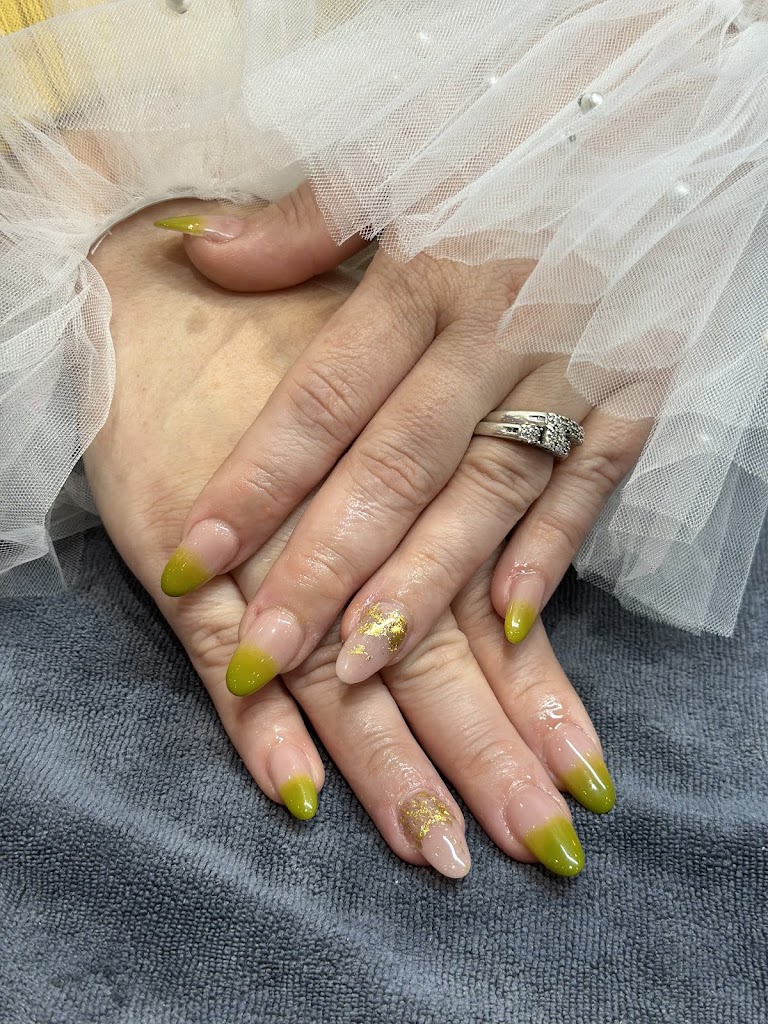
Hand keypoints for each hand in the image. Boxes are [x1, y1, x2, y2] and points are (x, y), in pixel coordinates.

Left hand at [156, 186, 648, 696]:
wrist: (654, 110)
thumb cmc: (510, 140)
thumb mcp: (399, 157)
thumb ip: (302, 223)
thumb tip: (200, 255)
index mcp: (423, 270)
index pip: (322, 399)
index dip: (253, 486)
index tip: (191, 562)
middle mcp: (492, 329)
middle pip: (395, 467)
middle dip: (324, 567)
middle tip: (263, 652)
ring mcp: (570, 365)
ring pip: (486, 492)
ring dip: (422, 585)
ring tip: (356, 665)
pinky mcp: (637, 386)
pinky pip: (595, 479)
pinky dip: (555, 549)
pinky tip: (508, 624)